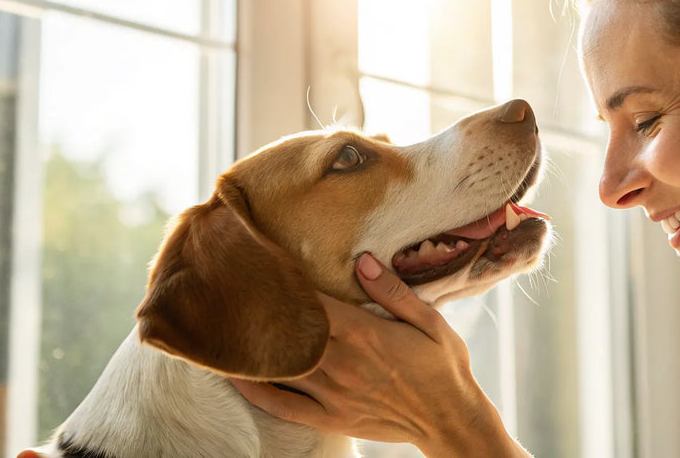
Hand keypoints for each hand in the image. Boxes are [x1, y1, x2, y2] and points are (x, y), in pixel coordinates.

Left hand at [229, 254, 528, 456]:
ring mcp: (333, 394)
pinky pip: (284, 406)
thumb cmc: (444, 366)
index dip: (284, 284)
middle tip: (232, 290)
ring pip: (281, 367)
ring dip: (253, 347)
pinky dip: (257, 392)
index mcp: (365, 334)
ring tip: (227, 326)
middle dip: (262, 311)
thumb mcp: (431, 321)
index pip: (312, 303)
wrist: (452, 419)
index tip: (263, 264)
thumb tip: (361, 261)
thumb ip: (394, 292)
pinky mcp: (332, 418)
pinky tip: (237, 377)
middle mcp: (342, 364)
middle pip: (289, 331)